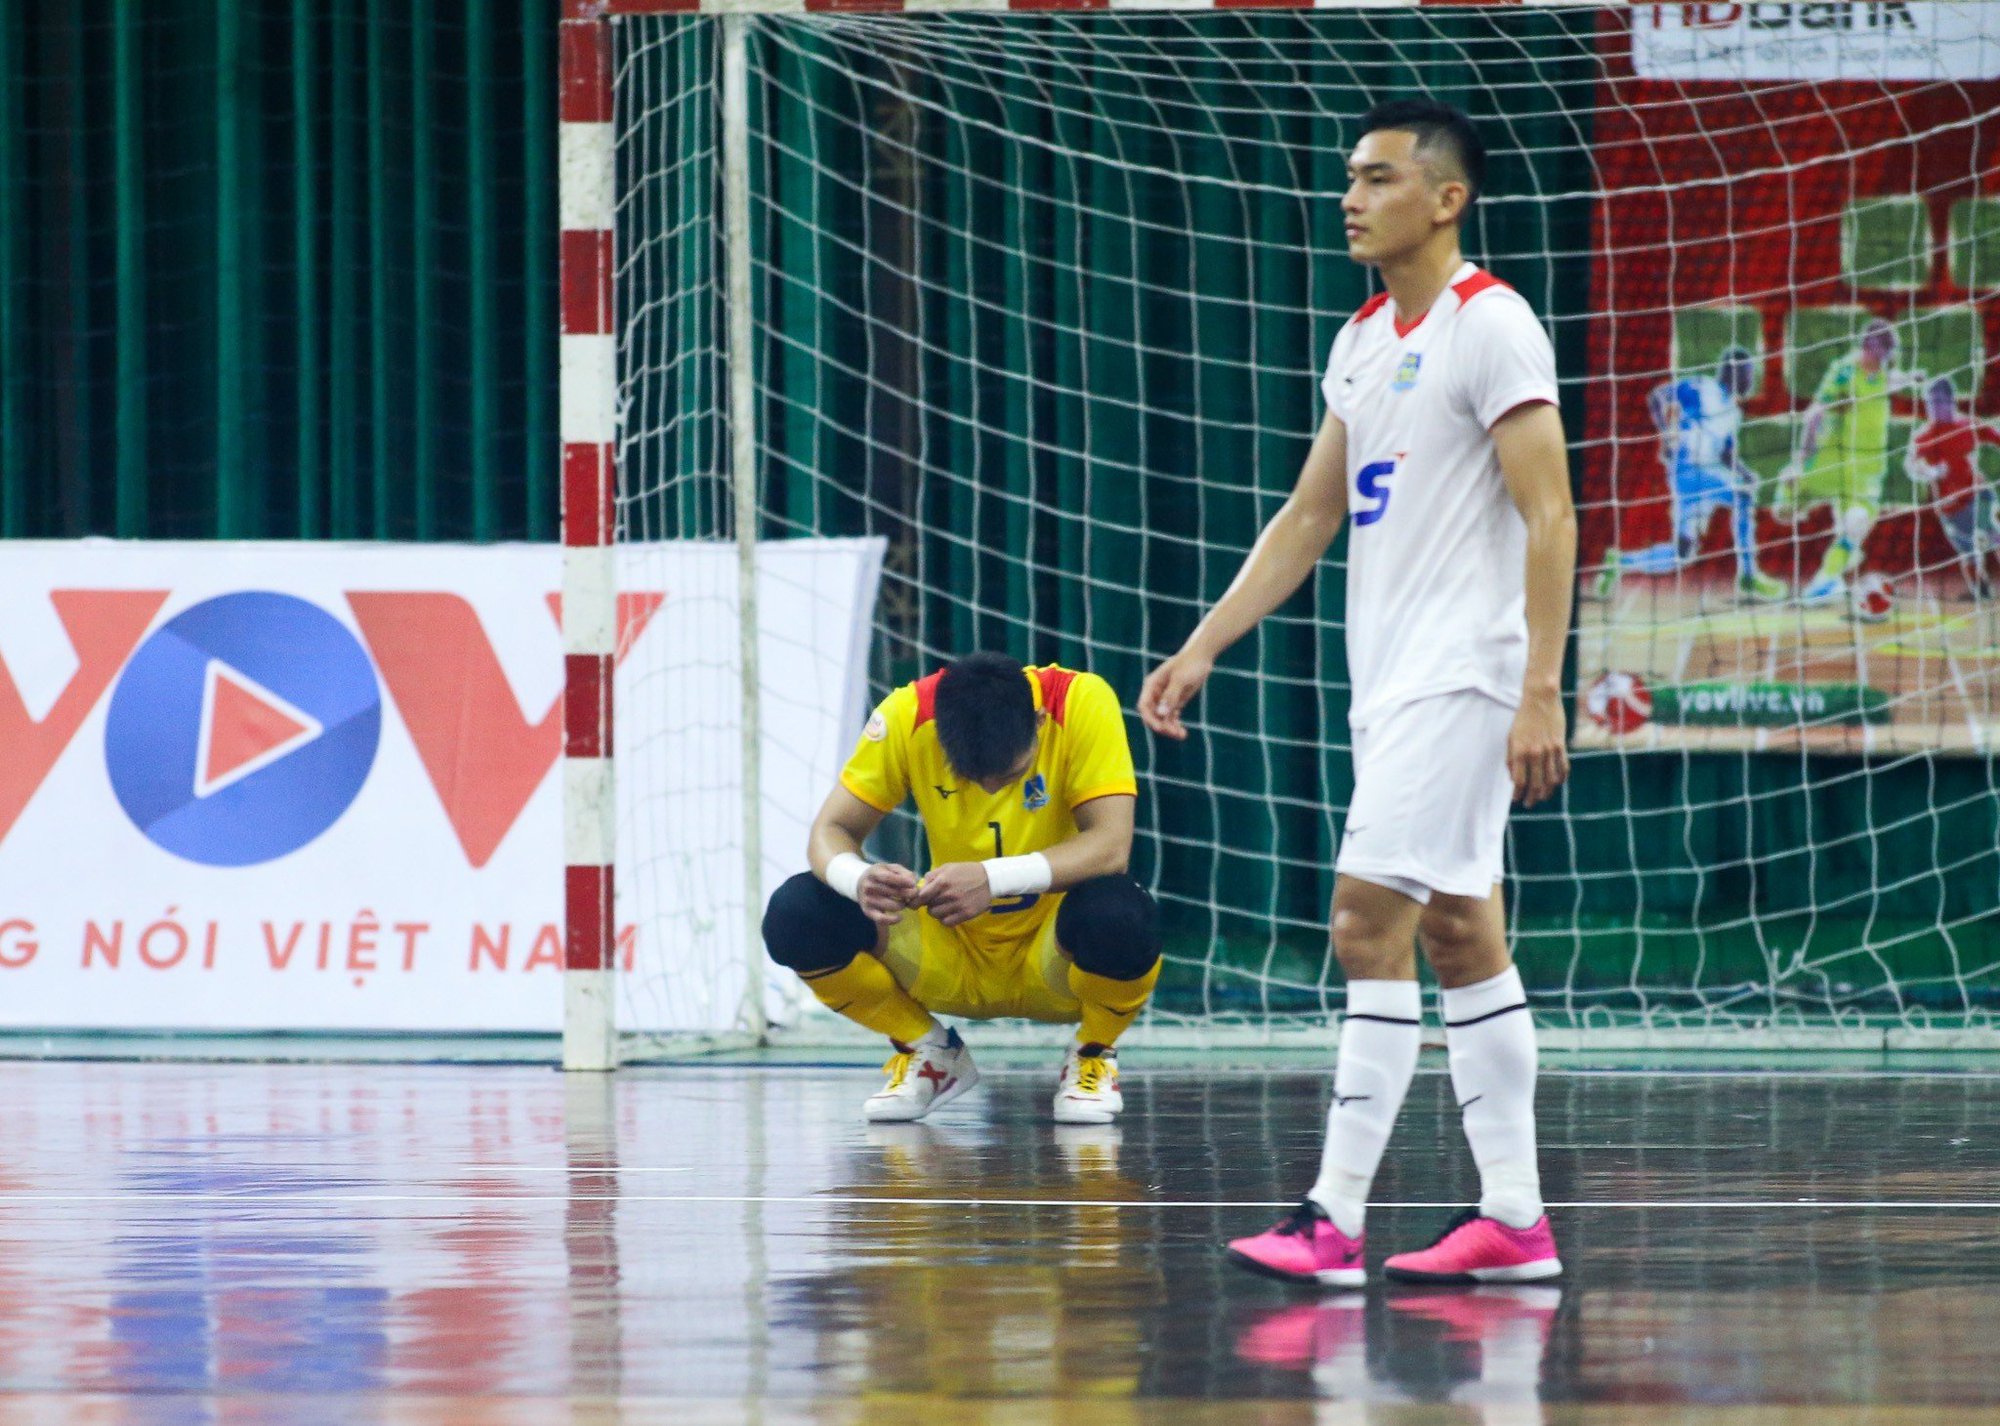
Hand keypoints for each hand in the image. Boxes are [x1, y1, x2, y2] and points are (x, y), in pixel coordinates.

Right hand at [857, 862, 919, 924]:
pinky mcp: (868, 911)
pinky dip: (892, 920)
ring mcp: (867, 899)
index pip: (888, 877)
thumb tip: (913, 883)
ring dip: (903, 905)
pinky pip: (881, 919)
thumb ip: (904, 873)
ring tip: (905, 901)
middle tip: (915, 894)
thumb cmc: (881, 874)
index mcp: (874, 873)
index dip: (902, 881)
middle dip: (908, 894)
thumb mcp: (891, 868)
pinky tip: (899, 917)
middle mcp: (868, 886)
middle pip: (893, 892)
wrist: (861, 883)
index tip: (913, 884)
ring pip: (891, 905)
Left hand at [914, 862, 992, 927]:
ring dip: (937, 912)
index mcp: (942, 881)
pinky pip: (947, 922)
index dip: (915, 900)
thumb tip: (921, 885)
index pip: (921, 896)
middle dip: (929, 904)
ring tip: (943, 906)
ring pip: (936, 915)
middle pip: (928, 906)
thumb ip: (933, 875)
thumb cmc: (967, 872)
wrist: (990, 879)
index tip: (914, 902)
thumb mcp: (948, 867)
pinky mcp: (966, 914)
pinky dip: (945, 919)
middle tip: (935, 901)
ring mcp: (958, 906)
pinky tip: (949, 913)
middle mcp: (949, 895)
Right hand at [1138, 648, 1215, 740]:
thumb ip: (1170, 696)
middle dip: (1162, 725)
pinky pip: (1171, 717)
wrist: (1202, 656)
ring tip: (1182, 735)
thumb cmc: (1190, 663)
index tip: (1160, 728)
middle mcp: (1156, 693)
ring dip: (1170, 728)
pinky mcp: (1175, 701)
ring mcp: (1165, 698)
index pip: (1144, 706)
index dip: (1149, 718)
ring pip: (1162, 718)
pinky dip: (1175, 725)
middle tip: (1176, 733)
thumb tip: (1161, 714)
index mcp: (1152, 685)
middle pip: (1153, 715)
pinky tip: (1183, 732)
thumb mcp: (1180, 679)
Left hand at [1508, 687, 1568, 806]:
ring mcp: (1550, 750)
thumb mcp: (1511, 738)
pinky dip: (1560, 779)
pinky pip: (1563, 768)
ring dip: (1546, 792)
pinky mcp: (1561, 746)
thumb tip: (1514, 778)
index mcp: (1520, 751)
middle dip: (1532, 797)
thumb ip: (1512, 759)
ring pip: (1550, 779)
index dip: (1518, 794)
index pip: (1520, 781)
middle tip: (1529, 804)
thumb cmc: (1522, 719)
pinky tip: (1556, 784)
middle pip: (1536, 784)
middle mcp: (1535, 753)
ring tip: (1542, 798)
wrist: (1540, 699)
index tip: (1516, 800)